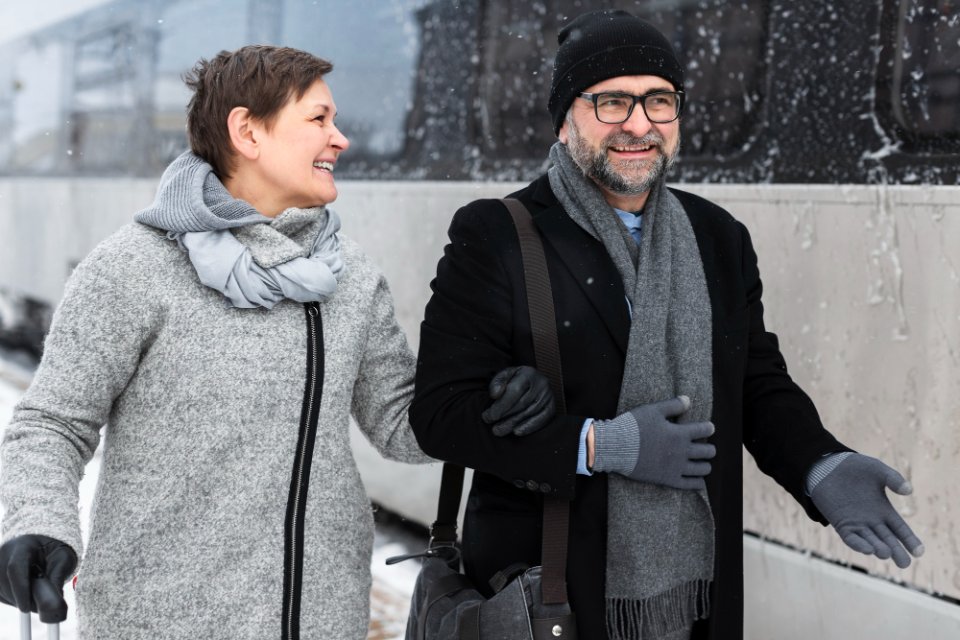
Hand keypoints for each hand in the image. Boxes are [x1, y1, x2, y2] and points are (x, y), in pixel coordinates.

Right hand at [0, 534, 76, 622]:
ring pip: (2, 590)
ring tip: (35, 597)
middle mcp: (4, 553)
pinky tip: (25, 594)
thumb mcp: (63, 558)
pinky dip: (13, 599)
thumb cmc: (53, 551)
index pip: (15, 568)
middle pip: (6, 582)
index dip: (20, 589)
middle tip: (37, 607)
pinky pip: (1, 594)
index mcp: (23, 546)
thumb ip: (58, 576)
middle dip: (21, 599)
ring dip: (18, 600)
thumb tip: (54, 599)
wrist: (42, 546)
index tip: (26, 607)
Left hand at [482, 366, 554, 436]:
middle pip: (522, 403)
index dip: (502, 405)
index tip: (490, 416)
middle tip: (493, 426)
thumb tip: (495, 394)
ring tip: (499, 431)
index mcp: (528, 373)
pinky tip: (516, 432)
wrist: (532, 381)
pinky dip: (529, 427)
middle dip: (505, 416)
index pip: (515, 390)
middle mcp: (541, 383)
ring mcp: (548, 396)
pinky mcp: (551, 407)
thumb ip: (498, 382)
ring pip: (529, 413)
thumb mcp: (505, 375)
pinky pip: (542, 419)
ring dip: (513, 424)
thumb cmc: (515, 379)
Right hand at [593, 396, 715, 489]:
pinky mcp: (668, 479)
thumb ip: (673, 405)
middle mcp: (682, 451)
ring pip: (702, 469)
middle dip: (710, 448)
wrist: (615, 447)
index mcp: (680, 433)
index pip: (704, 430)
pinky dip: (698, 483)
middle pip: (708, 451)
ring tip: (703, 463)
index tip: (709, 427)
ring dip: (705, 465)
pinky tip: (699, 481)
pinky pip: (690, 485)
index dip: (709, 428)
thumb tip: (688, 400)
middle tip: (707, 447)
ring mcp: (676, 467)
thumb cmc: (633, 426)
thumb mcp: (652, 410)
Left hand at [810, 454, 923, 567]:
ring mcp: (857, 523)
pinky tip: (868, 550)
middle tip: (904, 563)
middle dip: (897, 552)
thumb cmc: (855, 467)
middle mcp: (872, 520)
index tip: (919, 552)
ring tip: (886, 554)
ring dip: (878, 549)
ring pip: (870, 541)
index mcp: (884, 510)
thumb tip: (908, 490)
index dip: (910, 540)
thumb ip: (893, 478)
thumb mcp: (877, 470)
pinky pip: (851, 538)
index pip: (900, 529)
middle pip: (888, 540)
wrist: (828, 466)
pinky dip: (859, 544)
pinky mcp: (841, 523)